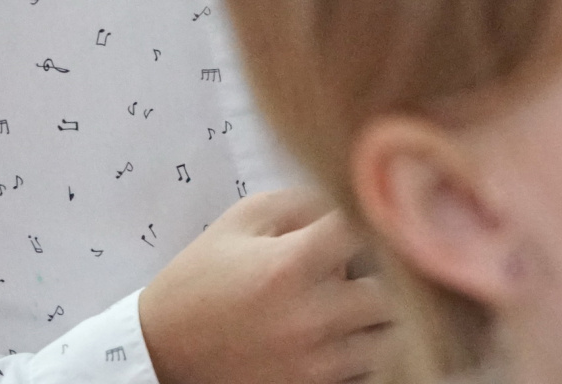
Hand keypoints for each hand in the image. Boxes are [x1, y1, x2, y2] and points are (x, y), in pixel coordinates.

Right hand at [141, 189, 392, 383]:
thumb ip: (304, 199)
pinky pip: (373, 371)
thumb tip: (356, 195)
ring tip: (367, 296)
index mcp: (292, 267)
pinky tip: (353, 331)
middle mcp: (311, 318)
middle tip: (383, 259)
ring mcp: (316, 365)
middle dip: (398, 269)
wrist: (160, 352)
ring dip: (389, 312)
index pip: (373, 230)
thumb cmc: (202, 279)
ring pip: (395, 336)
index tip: (378, 212)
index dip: (383, 216)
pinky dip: (373, 350)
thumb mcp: (242, 221)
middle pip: (400, 290)